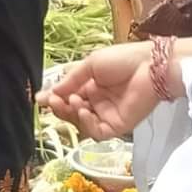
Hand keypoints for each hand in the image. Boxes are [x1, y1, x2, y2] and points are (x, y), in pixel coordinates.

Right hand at [37, 42, 159, 139]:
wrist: (150, 66)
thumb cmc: (122, 59)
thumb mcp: (90, 65)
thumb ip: (70, 81)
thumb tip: (48, 92)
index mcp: (91, 84)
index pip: (67, 96)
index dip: (54, 98)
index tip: (41, 98)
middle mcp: (97, 101)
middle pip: (71, 111)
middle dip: (59, 107)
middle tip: (52, 101)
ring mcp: (107, 114)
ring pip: (81, 123)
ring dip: (71, 113)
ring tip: (72, 101)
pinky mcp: (118, 125)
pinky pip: (97, 131)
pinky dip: (86, 123)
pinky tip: (84, 110)